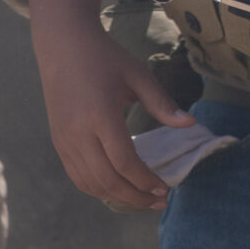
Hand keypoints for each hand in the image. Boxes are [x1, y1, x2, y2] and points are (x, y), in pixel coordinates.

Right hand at [29, 0, 195, 208]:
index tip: (165, 187)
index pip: (123, 162)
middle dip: (134, 196)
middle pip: (106, 180)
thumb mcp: (138, 76)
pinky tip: (118, 189)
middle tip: (159, 201)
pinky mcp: (58, 142)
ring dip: (116, 197)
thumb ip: (162, 103)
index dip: (144, 180)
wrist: (63, 47)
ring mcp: (64, 141)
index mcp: (99, 116)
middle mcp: (77, 133)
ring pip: (89, 183)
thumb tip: (191, 125)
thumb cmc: (105, 58)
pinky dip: (97, 189)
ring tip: (142, 200)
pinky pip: (77, 176)